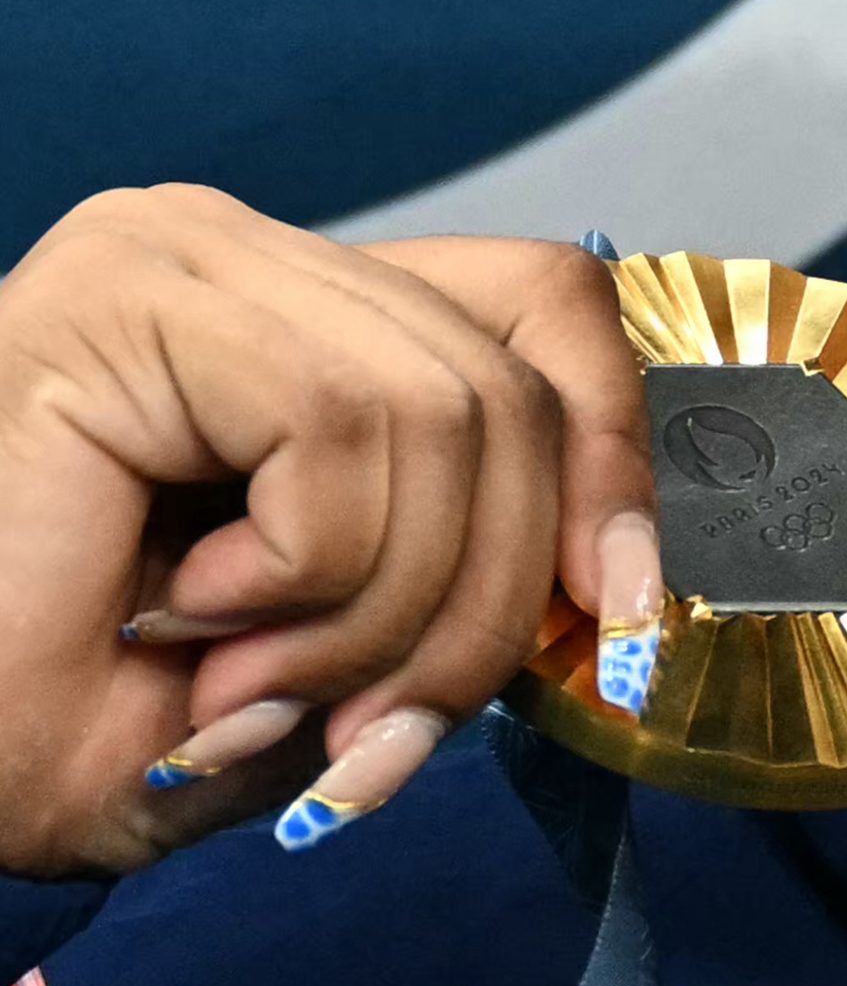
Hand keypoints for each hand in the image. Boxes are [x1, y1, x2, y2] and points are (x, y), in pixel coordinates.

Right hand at [0, 187, 660, 878]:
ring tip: (250, 681)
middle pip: (518, 389)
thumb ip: (470, 591)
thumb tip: (618, 587)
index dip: (614, 468)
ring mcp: (191, 255)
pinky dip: (304, 571)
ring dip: (379, 610)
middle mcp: (256, 258)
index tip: (616, 624)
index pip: (546, 317)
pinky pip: (346, 428)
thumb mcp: (343, 667)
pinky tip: (185, 618)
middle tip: (365, 730)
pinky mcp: (131, 290)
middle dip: (481, 606)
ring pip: (451, 413)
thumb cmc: (91, 722)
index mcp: (312, 322)